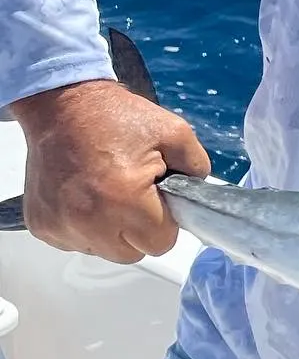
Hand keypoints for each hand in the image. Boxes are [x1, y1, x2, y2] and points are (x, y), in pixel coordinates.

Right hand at [11, 78, 209, 263]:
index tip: (158, 198)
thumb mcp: (175, 133)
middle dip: (139, 230)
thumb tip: (197, 199)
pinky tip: (86, 195)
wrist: (63, 105)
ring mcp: (60, 226)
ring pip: (102, 250)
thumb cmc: (118, 118)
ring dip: (110, 231)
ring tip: (109, 192)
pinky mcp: (41, 226)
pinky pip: (75, 242)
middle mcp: (89, 221)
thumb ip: (197, 169)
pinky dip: (84, 226)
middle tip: (136, 195)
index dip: (165, 221)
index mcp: (124, 200)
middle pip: (131, 253)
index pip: (160, 243)